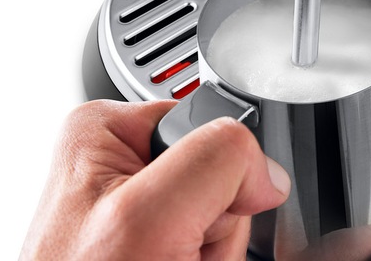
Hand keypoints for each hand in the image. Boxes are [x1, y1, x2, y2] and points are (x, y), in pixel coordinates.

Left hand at [20, 100, 290, 259]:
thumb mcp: (148, 216)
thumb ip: (215, 162)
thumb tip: (266, 168)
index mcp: (104, 134)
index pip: (205, 123)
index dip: (219, 171)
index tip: (195, 212)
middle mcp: (119, 168)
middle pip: (218, 177)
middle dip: (211, 224)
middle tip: (174, 252)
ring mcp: (137, 214)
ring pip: (221, 222)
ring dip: (209, 255)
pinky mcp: (154, 247)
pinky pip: (213, 250)